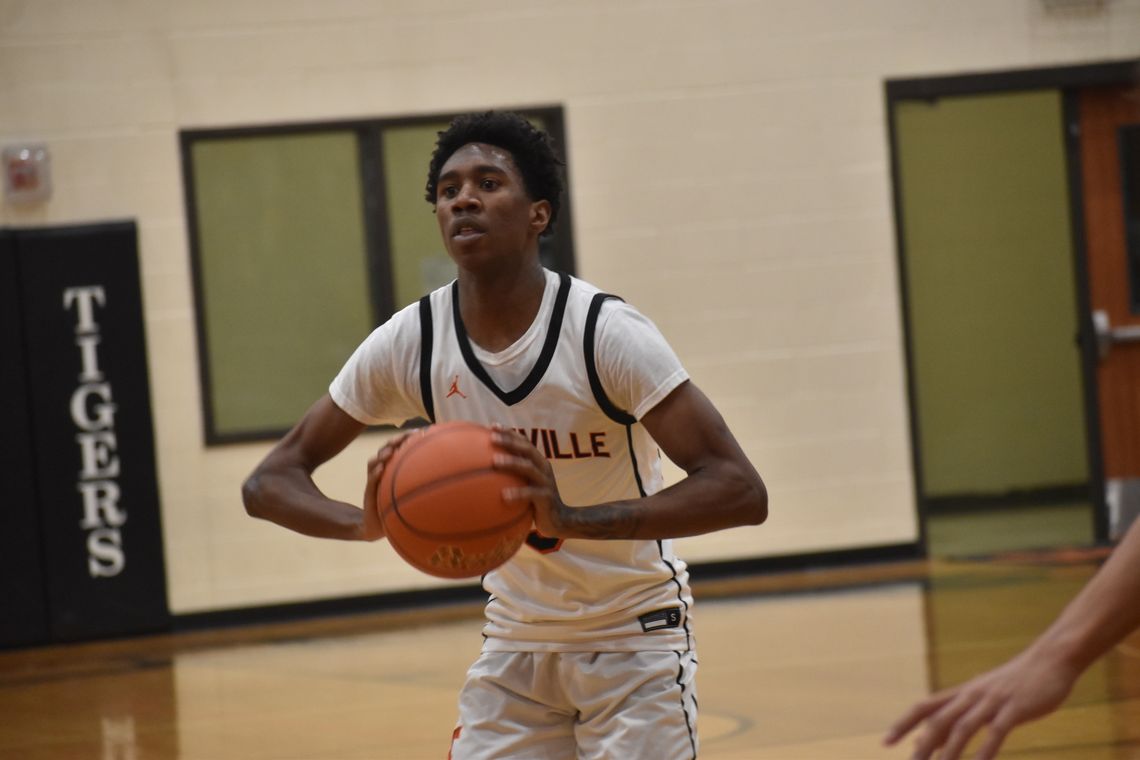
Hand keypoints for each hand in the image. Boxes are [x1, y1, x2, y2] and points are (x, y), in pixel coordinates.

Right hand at [360, 430, 414, 540]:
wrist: (378, 525)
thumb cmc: (399, 508)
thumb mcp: (412, 493)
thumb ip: (425, 482)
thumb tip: (452, 474)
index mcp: (393, 468)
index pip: (399, 448)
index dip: (407, 438)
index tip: (422, 431)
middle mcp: (383, 470)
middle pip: (386, 449)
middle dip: (395, 440)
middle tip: (406, 436)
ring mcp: (374, 480)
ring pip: (374, 462)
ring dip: (383, 454)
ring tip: (391, 451)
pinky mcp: (369, 493)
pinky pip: (370, 482)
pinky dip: (375, 474)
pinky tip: (382, 470)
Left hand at [490, 425, 564, 535]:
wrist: (560, 521)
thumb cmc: (536, 503)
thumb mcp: (525, 486)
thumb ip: (511, 478)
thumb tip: (482, 474)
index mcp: (538, 463)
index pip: (524, 442)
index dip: (510, 433)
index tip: (492, 426)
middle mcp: (543, 468)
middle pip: (526, 449)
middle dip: (510, 441)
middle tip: (492, 437)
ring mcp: (546, 482)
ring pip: (529, 468)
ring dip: (512, 462)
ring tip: (495, 461)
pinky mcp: (547, 498)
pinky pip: (531, 494)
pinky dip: (518, 494)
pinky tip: (503, 496)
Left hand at [884, 646, 1079, 758]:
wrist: (1051, 659)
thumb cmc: (1015, 683)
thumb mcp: (983, 698)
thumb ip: (961, 717)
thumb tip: (935, 742)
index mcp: (961, 693)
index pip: (924, 707)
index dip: (904, 724)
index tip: (886, 743)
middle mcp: (971, 695)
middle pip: (938, 720)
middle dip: (922, 744)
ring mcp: (992, 701)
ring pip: (963, 727)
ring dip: (950, 751)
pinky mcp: (1015, 708)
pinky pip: (997, 731)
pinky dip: (986, 750)